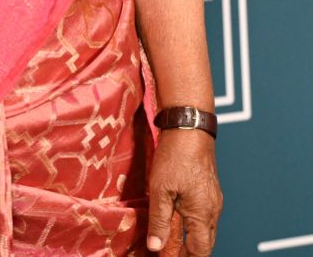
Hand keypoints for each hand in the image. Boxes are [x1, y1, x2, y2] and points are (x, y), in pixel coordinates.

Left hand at [147, 129, 221, 255]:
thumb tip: (156, 248)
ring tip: (172, 240)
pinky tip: (180, 217)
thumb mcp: (160, 189)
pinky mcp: (210, 187)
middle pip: (205, 243)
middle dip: (189, 252)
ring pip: (206, 228)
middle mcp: (213, 210)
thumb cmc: (174, 156)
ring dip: (192, 238)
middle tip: (170, 253)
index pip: (200, 251)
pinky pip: (206, 213)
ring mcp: (214, 198)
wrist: (190, 126)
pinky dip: (194, 222)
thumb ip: (159, 221)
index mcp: (203, 214)